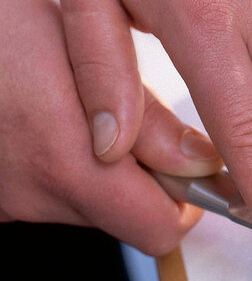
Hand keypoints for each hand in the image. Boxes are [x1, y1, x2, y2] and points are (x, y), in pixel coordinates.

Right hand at [0, 0, 222, 252]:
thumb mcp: (84, 51)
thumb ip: (147, 118)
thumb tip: (202, 163)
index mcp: (69, 162)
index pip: (160, 229)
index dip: (190, 199)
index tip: (199, 164)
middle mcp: (35, 197)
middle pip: (127, 220)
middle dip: (151, 182)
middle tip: (149, 129)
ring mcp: (8, 203)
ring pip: (91, 207)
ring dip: (108, 171)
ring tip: (91, 112)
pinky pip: (49, 195)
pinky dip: (68, 168)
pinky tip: (53, 121)